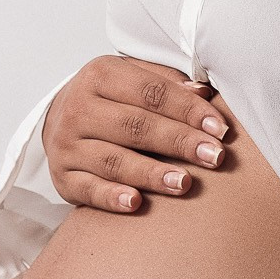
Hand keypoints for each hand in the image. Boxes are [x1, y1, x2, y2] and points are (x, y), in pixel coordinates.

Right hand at [42, 55, 231, 212]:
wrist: (59, 120)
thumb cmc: (112, 98)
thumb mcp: (134, 77)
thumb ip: (168, 82)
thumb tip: (203, 92)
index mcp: (100, 75)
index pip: (151, 92)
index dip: (188, 109)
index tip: (220, 128)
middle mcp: (78, 108)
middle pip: (135, 126)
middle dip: (179, 142)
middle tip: (214, 157)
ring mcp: (67, 145)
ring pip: (113, 160)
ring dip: (151, 173)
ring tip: (184, 183)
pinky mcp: (62, 177)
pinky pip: (88, 189)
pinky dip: (111, 197)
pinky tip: (135, 203)